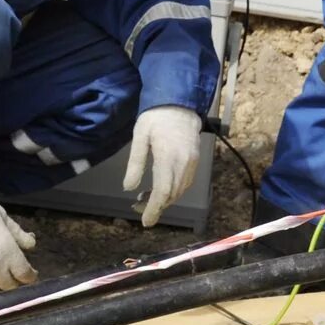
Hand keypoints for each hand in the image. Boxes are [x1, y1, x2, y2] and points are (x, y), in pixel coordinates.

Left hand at [122, 105, 202, 226]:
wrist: (180, 103)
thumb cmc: (156, 118)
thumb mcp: (140, 136)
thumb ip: (135, 163)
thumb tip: (129, 188)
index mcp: (167, 156)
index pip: (162, 191)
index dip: (154, 209)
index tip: (145, 221)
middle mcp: (183, 163)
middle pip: (172, 195)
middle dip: (156, 206)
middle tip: (139, 209)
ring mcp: (192, 162)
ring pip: (180, 191)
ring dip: (165, 200)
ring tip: (147, 200)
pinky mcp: (196, 161)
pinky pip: (185, 183)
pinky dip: (174, 191)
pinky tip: (162, 189)